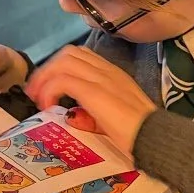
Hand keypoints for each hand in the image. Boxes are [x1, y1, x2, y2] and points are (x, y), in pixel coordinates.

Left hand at [25, 44, 156, 156]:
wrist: (156, 138)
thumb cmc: (141, 135)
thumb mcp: (112, 121)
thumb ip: (91, 116)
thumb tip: (72, 117)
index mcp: (114, 75)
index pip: (82, 56)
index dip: (59, 67)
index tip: (48, 88)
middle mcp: (108, 71)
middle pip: (68, 54)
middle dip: (47, 70)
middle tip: (37, 92)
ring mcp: (101, 79)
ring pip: (62, 62)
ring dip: (44, 79)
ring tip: (39, 99)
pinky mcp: (94, 91)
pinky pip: (62, 80)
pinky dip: (49, 91)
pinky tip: (48, 107)